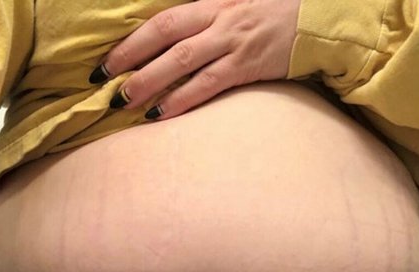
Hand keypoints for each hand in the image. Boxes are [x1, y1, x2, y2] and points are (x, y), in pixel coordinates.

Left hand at [89, 0, 301, 119]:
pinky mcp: (247, 66)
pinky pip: (208, 85)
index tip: (105, 62)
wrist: (316, 20)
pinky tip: (162, 114)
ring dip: (150, 82)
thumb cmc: (271, 16)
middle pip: (164, 38)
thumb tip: (170, 46)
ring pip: (182, 62)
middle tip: (102, 82)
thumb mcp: (234, 9)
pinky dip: (183, 100)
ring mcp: (232, 42)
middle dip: (129, 60)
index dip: (130, 41)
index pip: (161, 22)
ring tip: (125, 102)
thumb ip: (203, 23)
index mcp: (212, 3)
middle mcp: (218, 19)